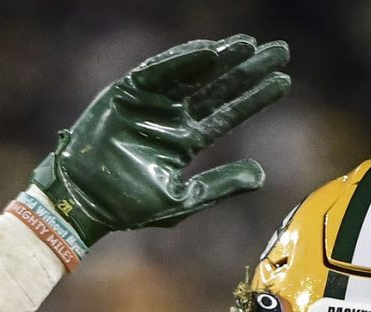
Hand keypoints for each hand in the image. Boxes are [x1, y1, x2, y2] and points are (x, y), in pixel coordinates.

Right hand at [32, 34, 290, 242]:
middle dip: (247, 69)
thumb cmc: (128, 207)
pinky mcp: (127, 92)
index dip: (255, 98)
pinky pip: (159, 71)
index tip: (284, 82)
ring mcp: (150, 102)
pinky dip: (183, 60)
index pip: (227, 113)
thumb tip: (261, 176)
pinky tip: (210, 51)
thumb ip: (220, 186)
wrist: (85, 202)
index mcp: (185, 140)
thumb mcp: (183, 199)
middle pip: (217, 87)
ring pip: (193, 74)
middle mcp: (171, 117)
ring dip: (221, 59)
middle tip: (279, 51)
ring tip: (249, 46)